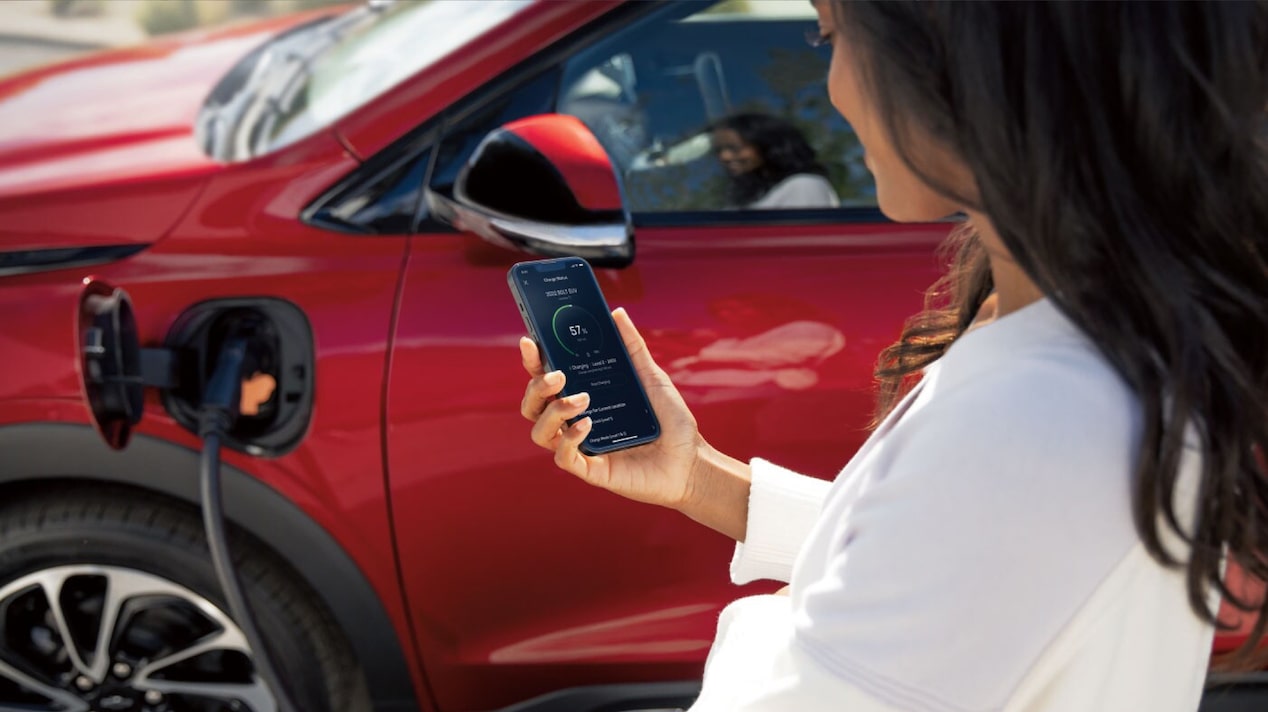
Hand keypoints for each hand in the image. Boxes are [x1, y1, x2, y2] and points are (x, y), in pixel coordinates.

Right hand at [520, 308, 704, 509]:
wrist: (692, 461)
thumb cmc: (670, 421)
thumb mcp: (651, 377)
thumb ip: (632, 346)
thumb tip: (616, 313)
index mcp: (584, 398)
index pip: (546, 379)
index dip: (533, 361)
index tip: (530, 341)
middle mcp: (575, 422)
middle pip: (533, 405)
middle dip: (537, 386)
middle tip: (558, 374)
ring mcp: (581, 447)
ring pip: (540, 431)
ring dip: (552, 412)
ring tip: (582, 399)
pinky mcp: (591, 470)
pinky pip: (563, 457)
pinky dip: (569, 438)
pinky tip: (587, 424)